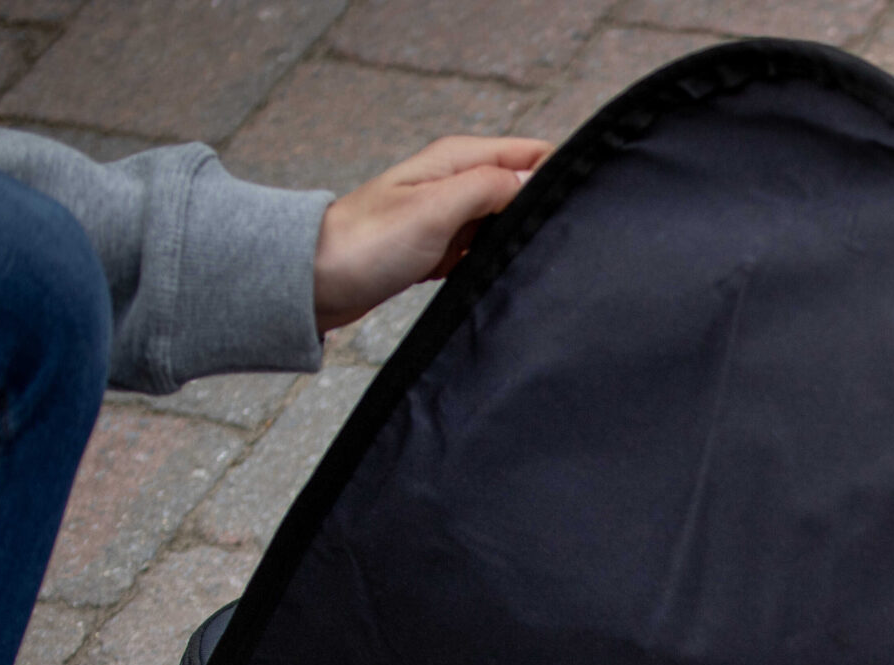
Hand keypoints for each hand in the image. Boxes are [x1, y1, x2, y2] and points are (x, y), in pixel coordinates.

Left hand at [312, 136, 550, 332]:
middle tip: (563, 244)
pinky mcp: (445, 246)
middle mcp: (458, 181)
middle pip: (525, 186)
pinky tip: (505, 273)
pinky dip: (499, 257)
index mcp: (458, 159)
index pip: (531, 153)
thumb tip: (536, 182)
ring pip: (510, 218)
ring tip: (537, 261)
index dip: (559, 174)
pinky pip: (489, 246)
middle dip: (546, 208)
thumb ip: (488, 188)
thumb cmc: (364, 243)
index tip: (576, 208)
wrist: (317, 281)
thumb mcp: (435, 209)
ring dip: (523, 235)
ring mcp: (452, 215)